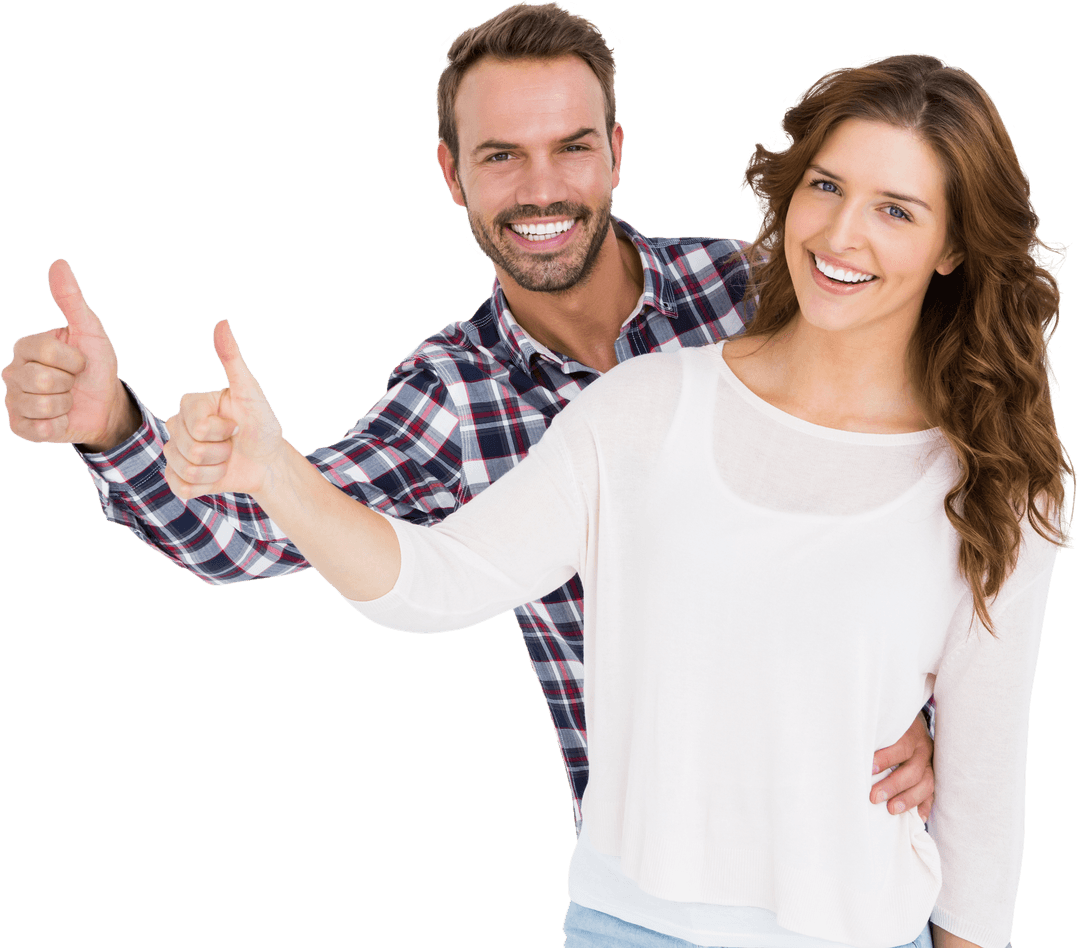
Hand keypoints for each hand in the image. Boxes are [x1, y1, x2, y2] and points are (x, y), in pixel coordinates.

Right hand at [3, 259, 138, 450]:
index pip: (46, 351)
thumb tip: (59, 263)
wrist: (106, 403)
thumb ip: (72, 300)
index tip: (80, 362)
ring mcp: (15, 400)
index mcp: (27, 347)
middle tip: (74, 383)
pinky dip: (57, 425)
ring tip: (69, 400)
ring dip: (66, 405)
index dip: (74, 359)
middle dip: (70, 383)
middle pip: (42, 379)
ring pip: (41, 405)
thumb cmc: (96, 365)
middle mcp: (14, 372)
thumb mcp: (90, 331)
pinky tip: (60, 418)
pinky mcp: (21, 426)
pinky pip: (37, 429)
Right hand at [163, 319, 284, 498]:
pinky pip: (180, 487)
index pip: (196, 425)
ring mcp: (175, 452)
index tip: (236, 424)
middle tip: (233, 443)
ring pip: (186, 469)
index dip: (222, 430)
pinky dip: (206, 486)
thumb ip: (233, 359)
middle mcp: (177, 425)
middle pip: (190, 448)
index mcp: (191, 403)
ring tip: (227, 458)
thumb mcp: (251, 392)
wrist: (268, 461)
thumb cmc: (262, 425)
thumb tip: (223, 322)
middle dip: (221, 452)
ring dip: (217, 469)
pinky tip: (217, 475)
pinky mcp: (177, 478)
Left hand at [870, 711, 934, 820]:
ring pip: (926, 784)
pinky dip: (925, 806)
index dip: (886, 759)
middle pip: (913, 770)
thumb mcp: (883, 724)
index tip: (870, 769)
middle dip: (893, 785)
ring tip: (892, 810)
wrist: (911, 722)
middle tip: (874, 797)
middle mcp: (923, 748)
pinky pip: (932, 794)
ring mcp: (930, 763)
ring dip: (909, 799)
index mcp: (910, 733)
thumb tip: (851, 749)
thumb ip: (872, 735)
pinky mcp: (933, 775)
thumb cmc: (888, 725)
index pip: (901, 747)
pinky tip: (917, 818)